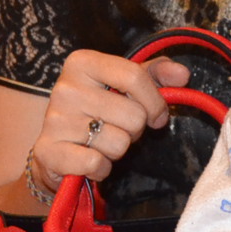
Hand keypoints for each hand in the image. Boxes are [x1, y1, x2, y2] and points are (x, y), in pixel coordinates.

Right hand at [30, 50, 191, 188]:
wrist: (56, 146)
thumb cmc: (97, 110)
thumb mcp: (125, 84)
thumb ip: (155, 74)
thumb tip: (182, 75)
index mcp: (83, 62)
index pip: (135, 77)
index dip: (154, 101)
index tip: (156, 116)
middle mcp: (65, 87)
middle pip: (133, 115)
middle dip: (134, 130)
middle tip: (117, 128)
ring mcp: (55, 120)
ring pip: (119, 142)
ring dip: (118, 150)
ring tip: (101, 142)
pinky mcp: (48, 151)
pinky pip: (97, 164)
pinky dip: (101, 168)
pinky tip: (90, 159)